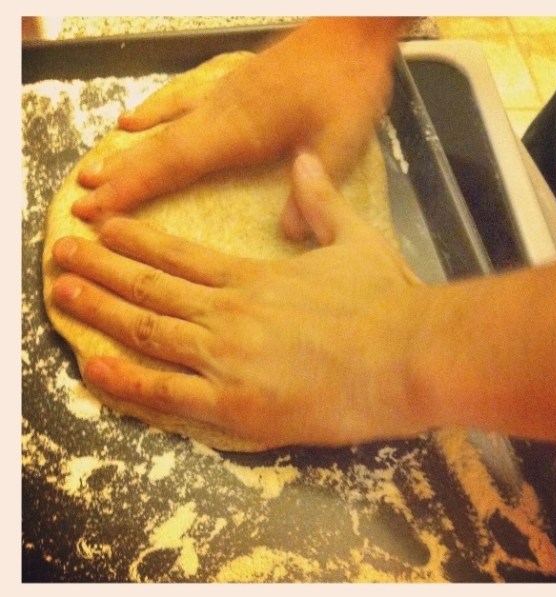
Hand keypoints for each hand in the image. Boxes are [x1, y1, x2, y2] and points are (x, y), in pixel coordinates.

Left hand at [53, 153, 429, 448]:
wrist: (408, 354)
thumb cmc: (385, 300)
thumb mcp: (356, 240)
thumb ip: (322, 203)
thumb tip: (304, 161)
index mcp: (254, 278)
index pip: (180, 256)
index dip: (138, 241)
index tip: (106, 229)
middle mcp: (230, 312)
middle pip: (151, 287)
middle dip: (101, 268)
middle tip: (62, 254)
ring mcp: (227, 358)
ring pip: (147, 331)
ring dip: (102, 311)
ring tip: (64, 294)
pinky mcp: (236, 405)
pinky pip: (167, 393)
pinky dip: (126, 381)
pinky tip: (91, 367)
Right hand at [72, 17, 404, 238]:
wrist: (352, 29)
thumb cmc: (348, 83)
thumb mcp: (341, 142)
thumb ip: (313, 188)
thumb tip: (287, 233)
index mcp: (240, 130)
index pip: (173, 163)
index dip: (132, 188)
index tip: (97, 209)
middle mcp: (220, 111)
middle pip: (158, 147)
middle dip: (118, 177)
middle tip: (80, 201)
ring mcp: (221, 93)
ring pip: (162, 125)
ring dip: (126, 149)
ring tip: (94, 169)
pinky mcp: (230, 83)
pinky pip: (180, 99)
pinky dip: (154, 111)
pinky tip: (135, 117)